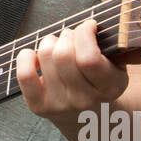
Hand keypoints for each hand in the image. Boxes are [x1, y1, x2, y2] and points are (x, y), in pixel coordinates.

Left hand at [14, 18, 128, 128]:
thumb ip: (111, 45)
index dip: (84, 33)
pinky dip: (26, 57)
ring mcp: (60, 106)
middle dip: (66, 35)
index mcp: (110, 88)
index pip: (88, 58)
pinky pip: (25, 74)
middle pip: (63, 54)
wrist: (88, 116)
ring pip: (45, 56)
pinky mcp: (39, 108)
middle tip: (71, 37)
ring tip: (58, 46)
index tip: (89, 25)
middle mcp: (85, 101)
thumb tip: (90, 24)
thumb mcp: (116, 65)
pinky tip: (36, 56)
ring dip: (50, 42)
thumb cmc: (100, 78)